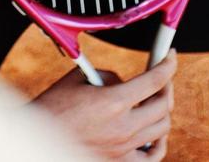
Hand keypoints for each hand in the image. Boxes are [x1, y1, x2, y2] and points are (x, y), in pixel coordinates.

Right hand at [31, 53, 174, 159]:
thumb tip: (124, 82)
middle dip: (167, 87)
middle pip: (164, 105)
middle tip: (162, 79)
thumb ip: (108, 76)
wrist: (39, 139)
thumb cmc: (53, 109)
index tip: (169, 56)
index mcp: (112, 102)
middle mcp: (122, 127)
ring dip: (163, 113)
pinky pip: (152, 156)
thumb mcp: (78, 79)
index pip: (154, 80)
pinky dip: (158, 143)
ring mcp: (123, 148)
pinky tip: (154, 134)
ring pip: (162, 130)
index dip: (167, 64)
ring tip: (156, 103)